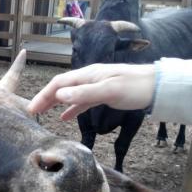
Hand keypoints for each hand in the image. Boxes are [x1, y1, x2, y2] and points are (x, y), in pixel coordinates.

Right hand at [26, 64, 155, 120]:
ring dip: (55, 102)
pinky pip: (81, 100)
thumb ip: (83, 93)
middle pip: (61, 87)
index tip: (32, 109)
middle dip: (45, 98)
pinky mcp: (103, 93)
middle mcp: (89, 77)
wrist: (159, 86)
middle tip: (32, 112)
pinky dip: (71, 107)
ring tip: (43, 113)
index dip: (43, 95)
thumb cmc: (135, 87)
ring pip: (69, 93)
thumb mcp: (108, 91)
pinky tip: (65, 117)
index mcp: (87, 75)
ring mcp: (96, 85)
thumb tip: (59, 95)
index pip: (58, 84)